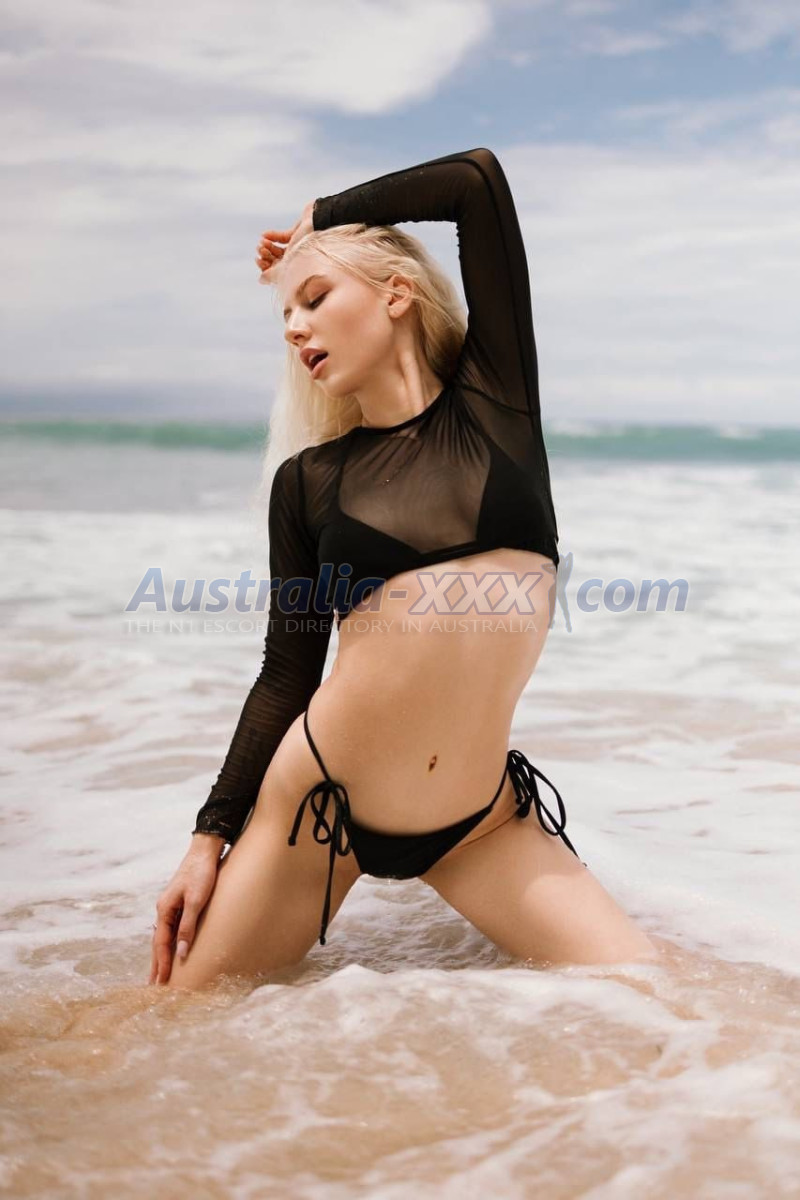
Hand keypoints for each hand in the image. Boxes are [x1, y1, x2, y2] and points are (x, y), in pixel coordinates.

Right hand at [148, 838, 222, 985]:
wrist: (205, 851)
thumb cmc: (202, 874)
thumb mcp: (196, 901)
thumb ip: (188, 927)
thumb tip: (182, 953)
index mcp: (164, 909)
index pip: (161, 943)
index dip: (162, 964)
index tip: (161, 983)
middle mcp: (164, 909)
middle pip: (158, 942)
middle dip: (157, 964)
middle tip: (154, 986)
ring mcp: (170, 906)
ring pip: (164, 936)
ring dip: (162, 955)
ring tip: (160, 974)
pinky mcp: (180, 903)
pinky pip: (172, 928)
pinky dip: (170, 943)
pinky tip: (173, 949)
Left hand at [255, 201, 314, 280]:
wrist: (320, 225)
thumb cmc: (309, 247)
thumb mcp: (289, 263)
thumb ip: (274, 273)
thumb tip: (261, 280)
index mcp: (295, 270)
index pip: (276, 273)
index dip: (265, 268)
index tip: (259, 260)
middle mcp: (296, 260)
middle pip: (276, 261)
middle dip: (266, 255)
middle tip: (261, 249)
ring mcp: (297, 248)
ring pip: (277, 249)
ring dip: (268, 246)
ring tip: (263, 241)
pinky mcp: (297, 235)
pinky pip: (282, 237)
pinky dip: (272, 236)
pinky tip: (265, 234)